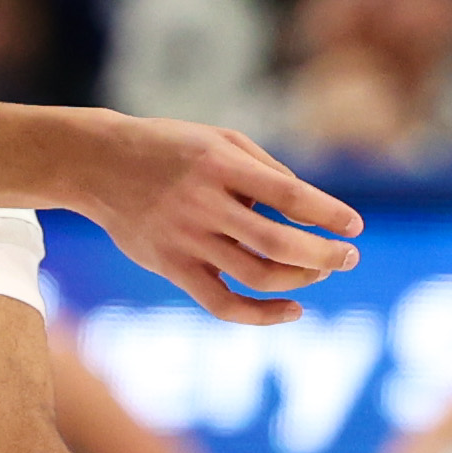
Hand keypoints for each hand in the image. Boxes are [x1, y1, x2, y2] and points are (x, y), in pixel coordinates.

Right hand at [80, 116, 363, 326]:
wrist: (98, 164)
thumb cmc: (169, 147)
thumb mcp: (219, 138)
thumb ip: (265, 170)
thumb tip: (309, 209)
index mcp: (220, 166)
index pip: (289, 196)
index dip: (328, 214)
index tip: (353, 226)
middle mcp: (204, 204)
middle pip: (278, 243)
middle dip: (324, 254)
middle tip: (349, 257)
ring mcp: (185, 240)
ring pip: (256, 275)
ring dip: (300, 279)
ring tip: (321, 272)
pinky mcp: (171, 267)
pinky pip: (222, 303)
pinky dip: (261, 314)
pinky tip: (292, 310)